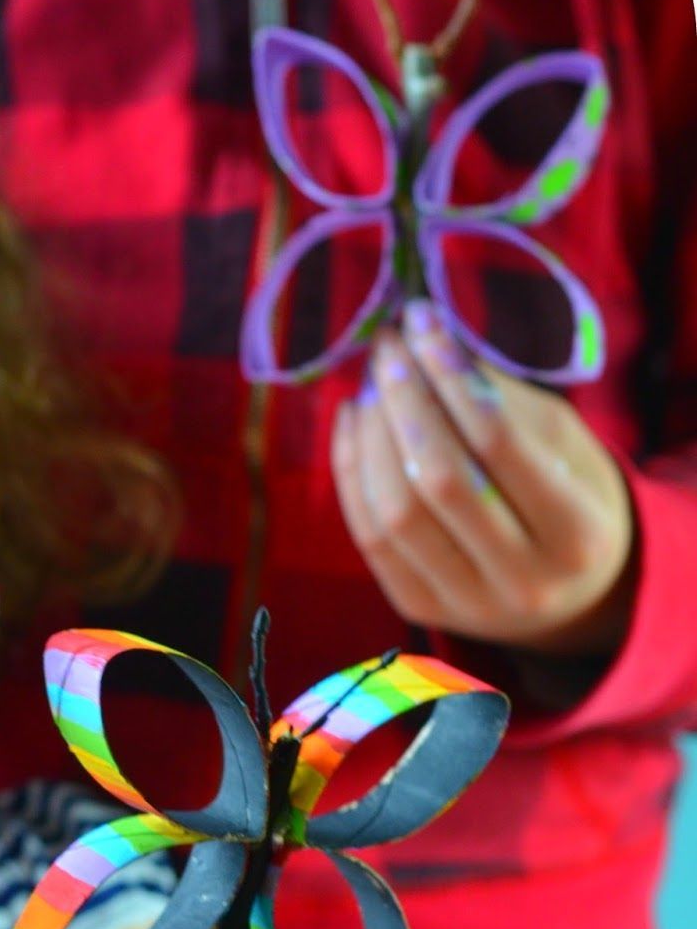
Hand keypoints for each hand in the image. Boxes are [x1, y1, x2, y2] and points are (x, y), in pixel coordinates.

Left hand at [330, 299, 635, 655]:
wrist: (571, 591)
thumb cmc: (571, 496)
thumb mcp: (564, 442)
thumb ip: (500, 398)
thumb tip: (426, 344)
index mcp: (578, 534)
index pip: (497, 440)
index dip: (450, 374)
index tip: (423, 321)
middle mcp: (523, 580)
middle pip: (439, 478)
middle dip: (404, 399)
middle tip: (389, 346)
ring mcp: (465, 603)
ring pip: (395, 511)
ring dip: (372, 434)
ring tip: (372, 383)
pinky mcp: (417, 607)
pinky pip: (368, 536)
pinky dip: (351, 470)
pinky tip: (354, 420)